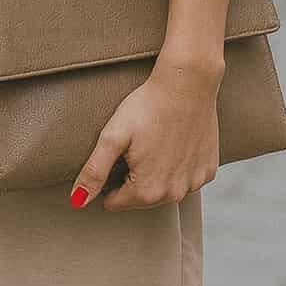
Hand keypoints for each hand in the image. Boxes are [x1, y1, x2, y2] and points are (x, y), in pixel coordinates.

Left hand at [69, 60, 222, 211]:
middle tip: (135, 144)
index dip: (109, 179)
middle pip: (139, 198)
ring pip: (163, 189)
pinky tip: (173, 141)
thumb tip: (78, 201)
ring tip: (153, 141)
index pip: (114, 202)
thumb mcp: (113, 136)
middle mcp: (174, 195)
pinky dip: (177, 165)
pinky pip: (185, 178)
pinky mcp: (207, 170)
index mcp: (147, 192)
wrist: (186, 83)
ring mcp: (194, 184)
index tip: (116, 154)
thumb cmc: (147, 106)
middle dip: (132, 177)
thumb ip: (94, 172)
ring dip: (155, 172)